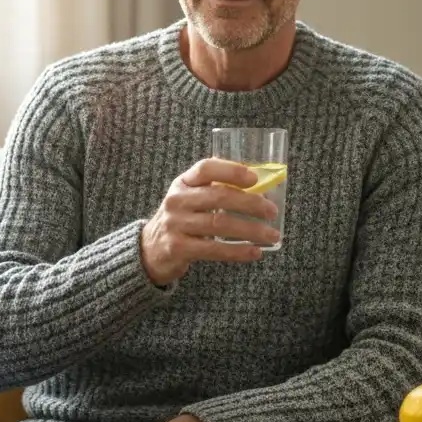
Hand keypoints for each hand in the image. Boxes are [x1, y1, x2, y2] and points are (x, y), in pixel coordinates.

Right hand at [141, 157, 279, 285]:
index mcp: (183, 183)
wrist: (149, 250)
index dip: (231, 171)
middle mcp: (177, 200)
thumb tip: (259, 186)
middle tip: (272, 212)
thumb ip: (214, 189)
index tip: (254, 178)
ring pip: (220, 224)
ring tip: (272, 235)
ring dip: (251, 230)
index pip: (206, 168)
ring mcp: (176, 224)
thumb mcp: (189, 198)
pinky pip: (214, 250)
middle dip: (250, 203)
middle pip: (219, 197)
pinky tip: (255, 252)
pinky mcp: (178, 248)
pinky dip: (238, 251)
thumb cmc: (180, 220)